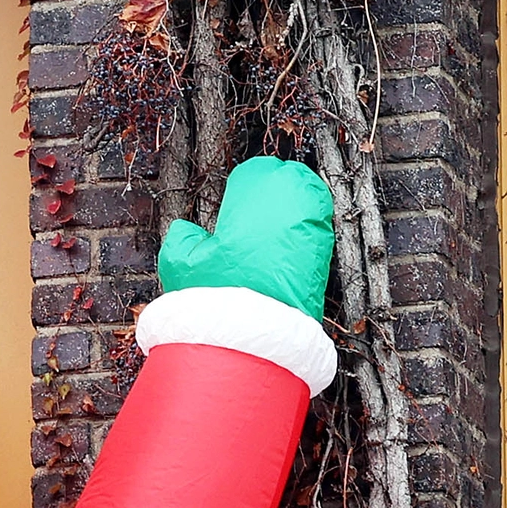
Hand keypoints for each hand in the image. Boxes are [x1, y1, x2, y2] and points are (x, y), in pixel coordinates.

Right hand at [157, 156, 336, 316]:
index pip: (257, 171)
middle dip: (274, 188)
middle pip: (291, 177)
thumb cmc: (218, 296)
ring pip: (310, 199)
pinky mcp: (325, 252)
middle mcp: (291, 204)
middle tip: (256, 206)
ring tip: (270, 227)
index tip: (234, 197)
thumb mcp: (182, 265)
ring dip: (292, 207)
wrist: (255, 336)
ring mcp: (313, 226)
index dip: (243, 183)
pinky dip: (302, 231)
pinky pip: (316, 228)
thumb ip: (182, 239)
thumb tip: (185, 231)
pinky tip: (282, 250)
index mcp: (256, 196)